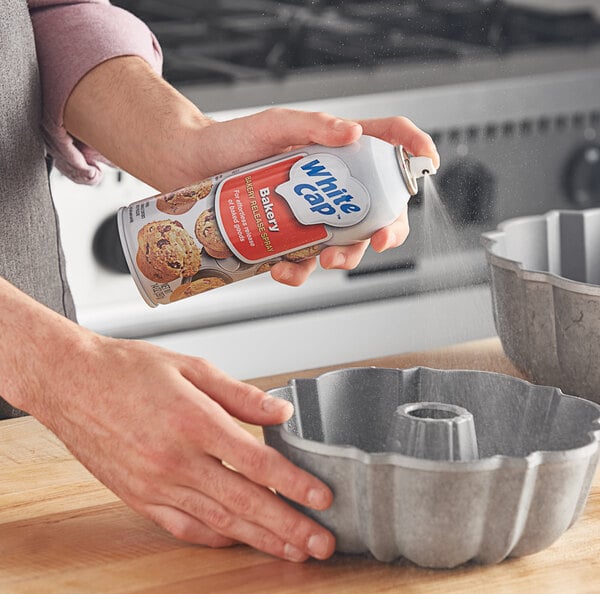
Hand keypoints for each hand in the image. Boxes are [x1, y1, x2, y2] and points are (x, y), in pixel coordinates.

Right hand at [5, 284, 334, 561]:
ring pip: (218, 522)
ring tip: (293, 552)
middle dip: (289, 527)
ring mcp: (155, 484)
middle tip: (322, 544)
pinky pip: (184, 527)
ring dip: (260, 539)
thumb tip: (281, 414)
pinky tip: (240, 540)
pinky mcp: (139, 497)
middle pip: (244, 502)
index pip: (257, 462)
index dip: (295, 484)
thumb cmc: (129, 370)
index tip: (323, 499)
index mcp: (193, 422)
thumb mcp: (191, 367)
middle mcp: (175, 460)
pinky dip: (216, 537)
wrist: (71, 383)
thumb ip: (240, 394)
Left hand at [189, 109, 439, 285]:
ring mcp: (310, 215)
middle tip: (380, 240)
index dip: (413, 150)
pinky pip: (303, 263)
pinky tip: (281, 268)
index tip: (428, 162)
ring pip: (345, 244)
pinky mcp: (286, 239)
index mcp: (334, 150)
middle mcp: (329, 186)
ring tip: (324, 258)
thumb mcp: (271, 124)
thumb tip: (353, 134)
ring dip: (345, 258)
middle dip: (388, 229)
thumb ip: (312, 126)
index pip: (386, 143)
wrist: (188, 169)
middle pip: (378, 209)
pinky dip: (297, 272)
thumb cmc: (229, 142)